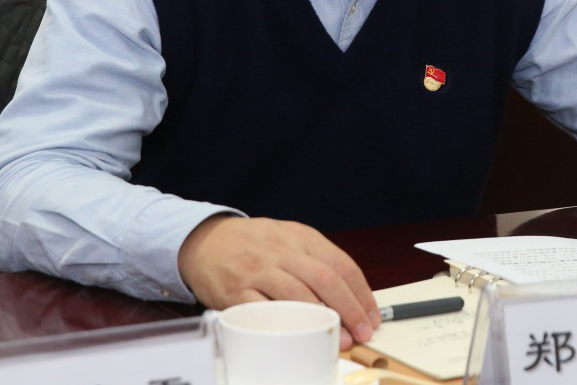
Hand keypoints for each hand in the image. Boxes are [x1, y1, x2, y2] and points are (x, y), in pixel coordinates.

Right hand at [178, 215, 379, 348]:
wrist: (206, 240)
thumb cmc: (255, 245)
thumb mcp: (289, 240)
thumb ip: (317, 262)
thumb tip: (352, 297)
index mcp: (301, 237)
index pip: (341, 264)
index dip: (361, 294)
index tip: (371, 316)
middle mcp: (282, 251)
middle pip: (325, 279)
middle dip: (349, 309)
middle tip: (362, 332)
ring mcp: (258, 271)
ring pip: (298, 296)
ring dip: (322, 321)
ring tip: (338, 339)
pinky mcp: (236, 292)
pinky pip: (264, 312)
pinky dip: (285, 327)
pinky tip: (300, 339)